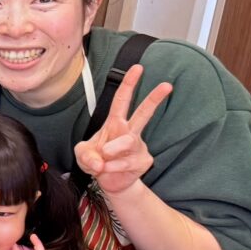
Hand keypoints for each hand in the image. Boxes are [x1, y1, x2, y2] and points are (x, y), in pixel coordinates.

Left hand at [73, 64, 171, 196]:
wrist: (109, 181)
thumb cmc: (97, 160)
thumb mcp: (83, 154)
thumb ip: (85, 155)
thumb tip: (100, 161)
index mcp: (115, 123)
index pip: (122, 100)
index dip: (128, 83)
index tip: (137, 68)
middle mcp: (129, 132)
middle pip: (144, 113)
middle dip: (154, 99)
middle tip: (167, 85)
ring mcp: (138, 146)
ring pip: (127, 142)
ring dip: (111, 150)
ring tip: (103, 157)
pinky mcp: (143, 162)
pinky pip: (124, 163)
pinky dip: (111, 167)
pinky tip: (107, 170)